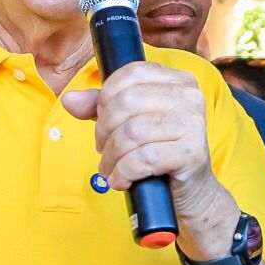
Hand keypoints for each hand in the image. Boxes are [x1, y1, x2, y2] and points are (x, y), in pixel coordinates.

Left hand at [62, 62, 234, 260]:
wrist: (192, 192)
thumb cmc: (160, 153)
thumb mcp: (130, 123)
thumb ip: (100, 108)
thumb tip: (70, 100)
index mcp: (179, 81)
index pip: (132, 73)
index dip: (106, 97)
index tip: (101, 120)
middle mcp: (190, 96)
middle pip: (127, 102)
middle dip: (104, 129)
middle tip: (103, 149)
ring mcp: (194, 124)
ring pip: (132, 132)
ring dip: (111, 155)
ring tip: (109, 168)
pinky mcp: (191, 154)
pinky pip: (143, 158)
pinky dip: (123, 172)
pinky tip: (121, 180)